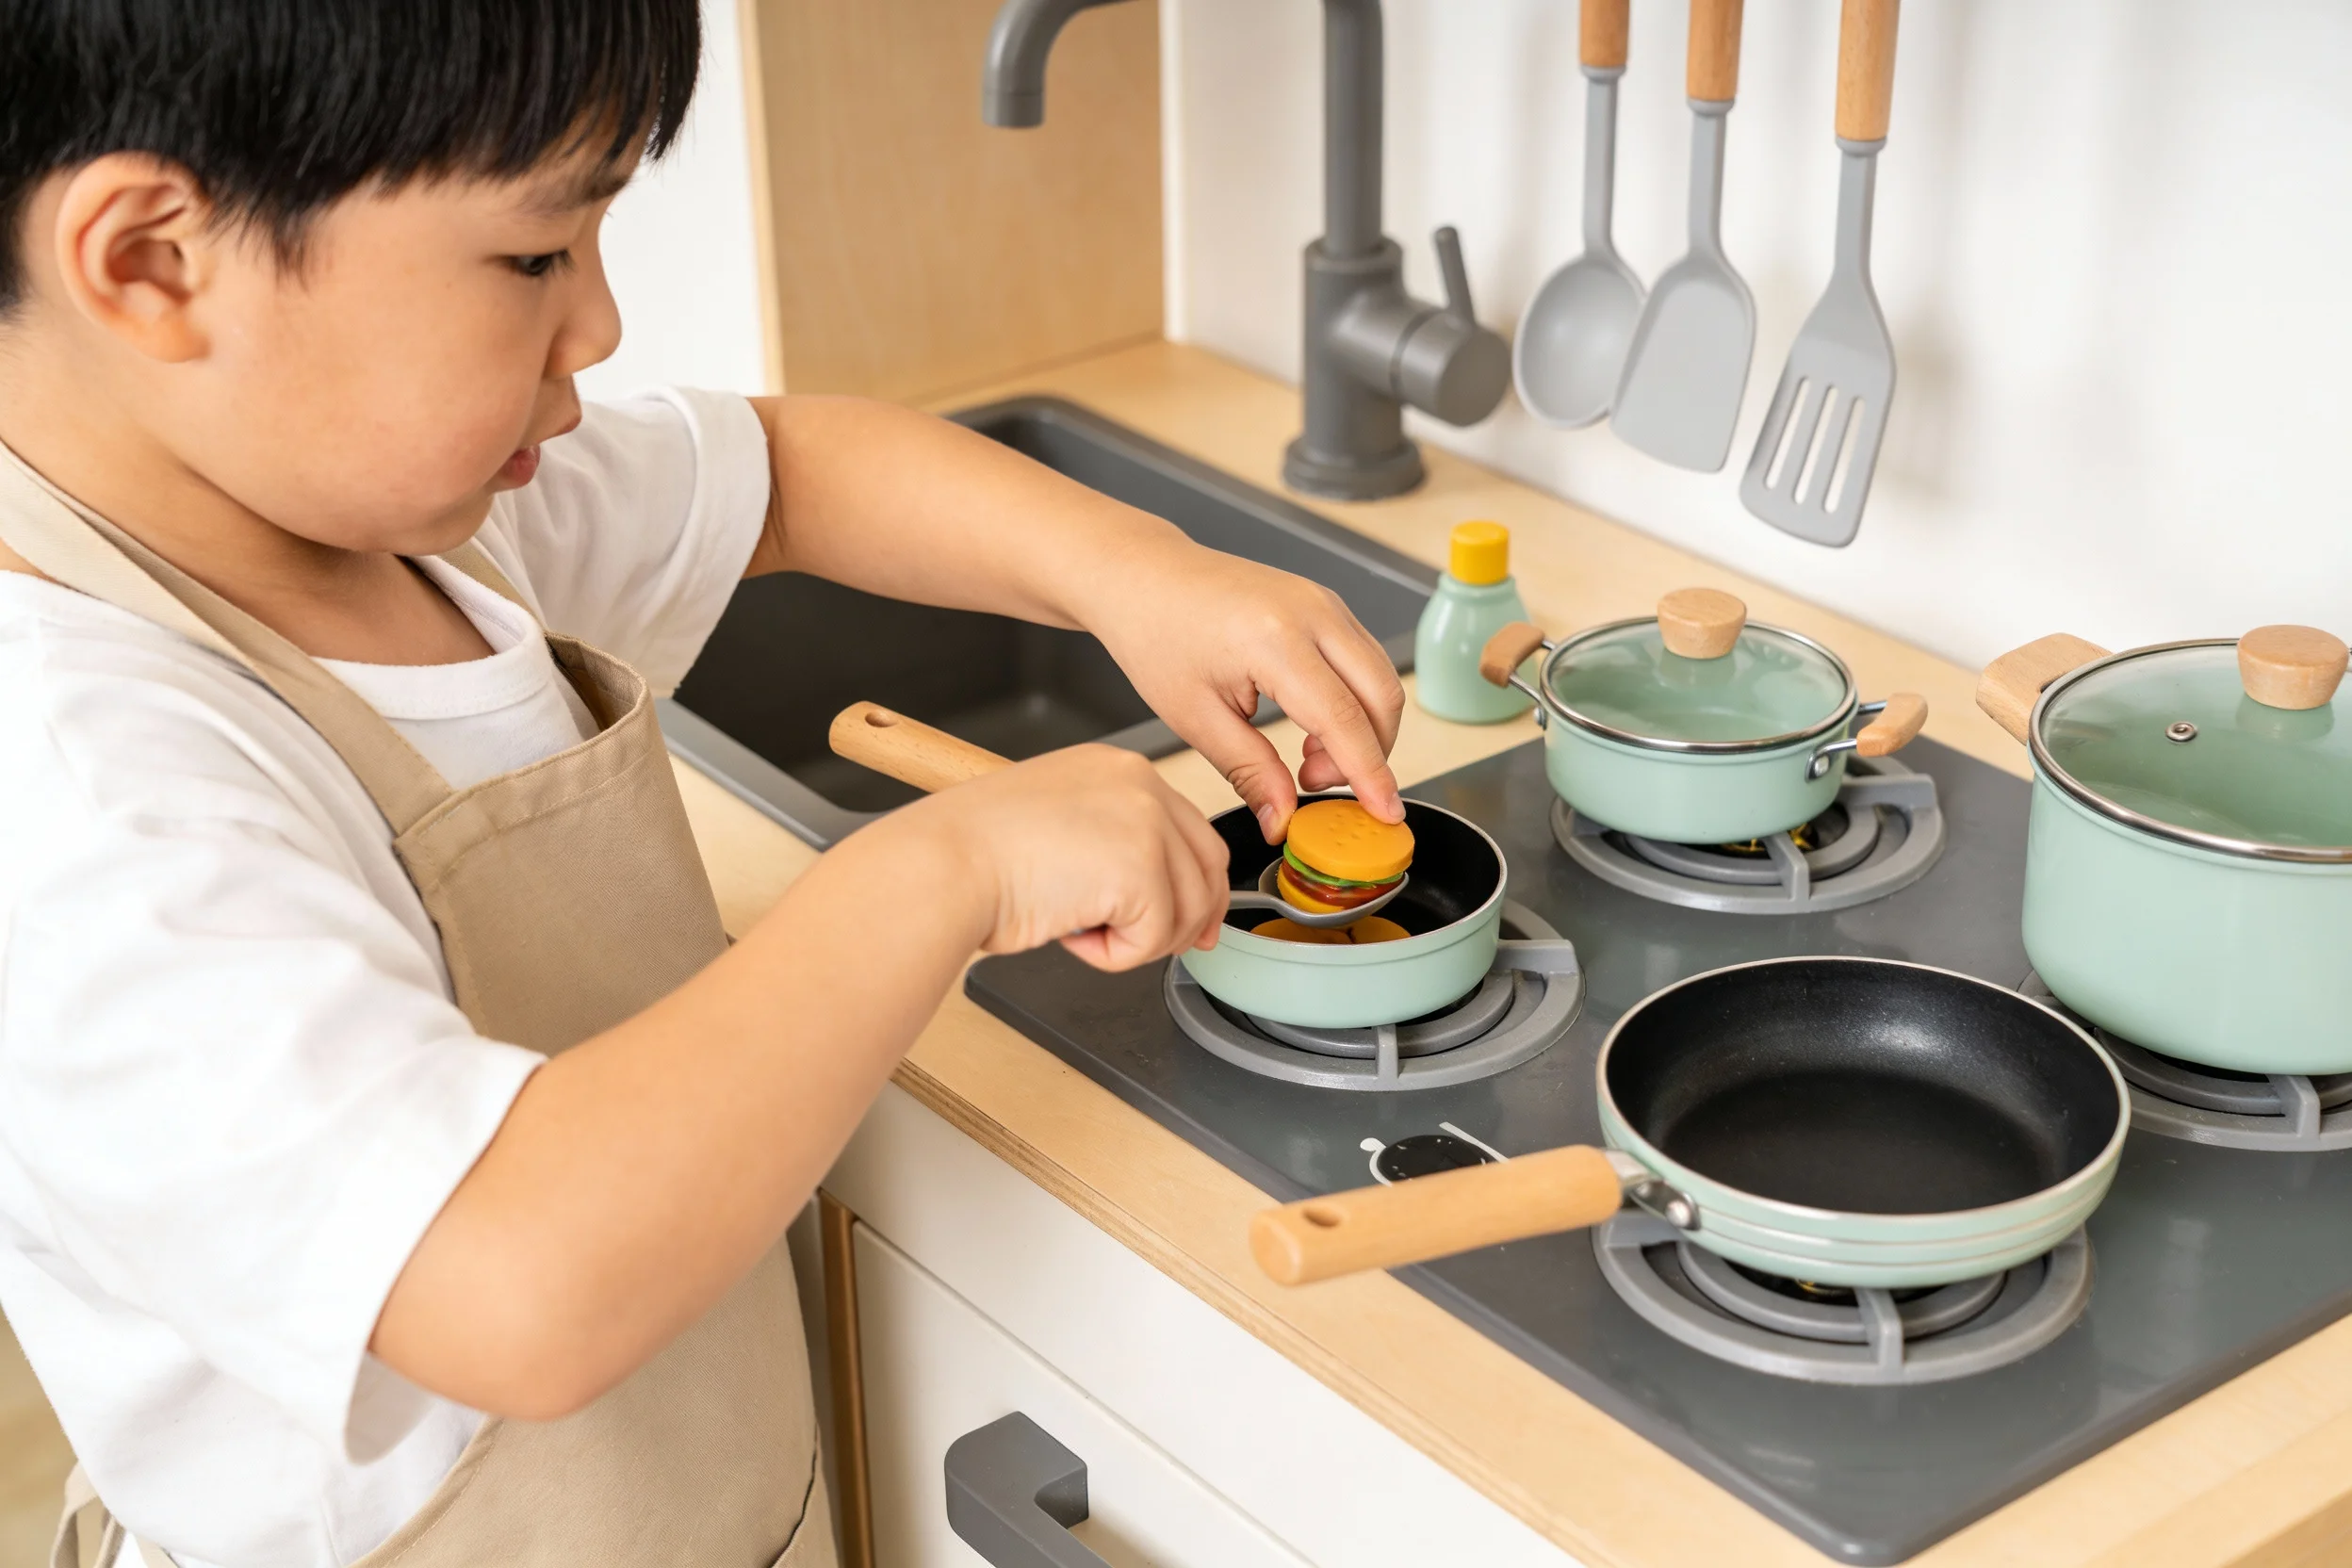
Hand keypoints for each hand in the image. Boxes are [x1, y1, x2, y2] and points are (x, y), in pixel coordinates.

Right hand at [908, 745, 1231, 970]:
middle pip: (1207, 863)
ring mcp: (1146, 822)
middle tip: (1175, 947)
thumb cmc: (972, 853)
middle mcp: (1139, 784)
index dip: (1194, 881)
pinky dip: (1114, 956)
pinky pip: (1153, 938)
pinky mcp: (1141, 869)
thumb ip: (1109, 844)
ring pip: (1185, 908)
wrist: (942, 864)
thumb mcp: (1057, 826)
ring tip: (1079, 932)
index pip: (1186, 826)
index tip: (1190, 917)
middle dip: (1194, 915)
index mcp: (1116, 769)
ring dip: (1137, 939)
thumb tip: (1154, 892)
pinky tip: (1070, 935)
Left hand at [1087, 542, 1405, 841]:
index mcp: (1274, 640)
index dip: (1369, 774)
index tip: (1384, 813)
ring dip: (1364, 730)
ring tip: (1307, 758)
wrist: (1144, 577)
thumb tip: (1283, 818)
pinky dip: (1356, 702)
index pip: (1344, 719)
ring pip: (1382, 678)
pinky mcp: (1325, 604)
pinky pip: (1365, 660)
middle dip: (1369, 754)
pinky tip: (1314, 726)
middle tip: (1315, 783)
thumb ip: (1250, 772)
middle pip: (1382, 697)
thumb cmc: (1157, 635)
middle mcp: (1312, 612)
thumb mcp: (1196, 718)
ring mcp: (1324, 602)